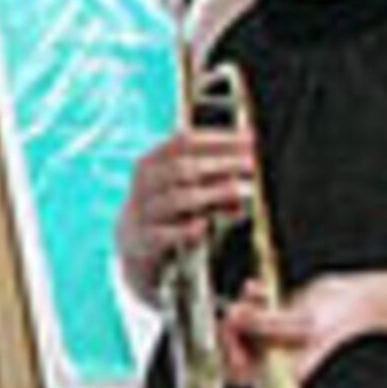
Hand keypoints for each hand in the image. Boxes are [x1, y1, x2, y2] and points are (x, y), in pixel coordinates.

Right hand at [120, 124, 257, 269]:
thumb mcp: (188, 192)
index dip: (218, 138)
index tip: (249, 139)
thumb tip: (249, 172)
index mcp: (152, 162)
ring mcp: (140, 213)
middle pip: (181, 167)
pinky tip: (205, 226)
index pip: (183, 141)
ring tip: (243, 192)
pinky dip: (186, 229)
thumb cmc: (170, 213)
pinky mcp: (141, 242)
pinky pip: (164, 235)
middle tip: (251, 165)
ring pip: (177, 199)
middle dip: (221, 163)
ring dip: (214, 194)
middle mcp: (143, 184)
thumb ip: (214, 181)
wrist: (135, 249)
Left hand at [227, 273, 374, 384]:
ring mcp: (273, 340)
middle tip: (235, 310)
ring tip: (250, 295)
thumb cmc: (336, 316)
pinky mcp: (275, 321)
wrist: (355, 298)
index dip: (226, 357)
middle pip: (233, 352)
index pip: (238, 376)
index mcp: (281, 370)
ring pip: (239, 330)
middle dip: (231, 329)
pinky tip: (255, 287)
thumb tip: (235, 317)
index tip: (231, 332)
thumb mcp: (300, 321)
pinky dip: (249, 299)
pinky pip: (250, 314)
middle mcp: (274, 358)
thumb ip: (264, 322)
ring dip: (240, 311)